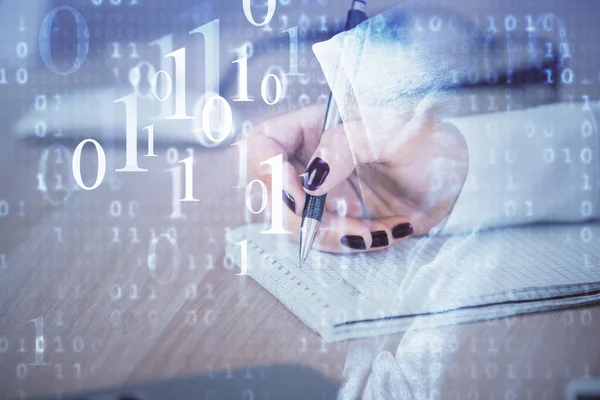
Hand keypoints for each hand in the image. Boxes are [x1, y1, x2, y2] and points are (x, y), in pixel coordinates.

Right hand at [243, 103, 467, 252]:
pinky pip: (323, 239)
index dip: (268, 171)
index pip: (262, 144)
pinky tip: (384, 232)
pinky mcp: (334, 218)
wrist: (452, 178)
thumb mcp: (395, 132)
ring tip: (376, 230)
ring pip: (294, 224)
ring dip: (332, 236)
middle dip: (304, 219)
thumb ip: (349, 144)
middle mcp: (309, 160)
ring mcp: (319, 192)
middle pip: (271, 194)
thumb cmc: (427, 141)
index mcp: (314, 126)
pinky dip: (352, 243)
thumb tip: (312, 178)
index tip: (303, 193)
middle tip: (345, 225)